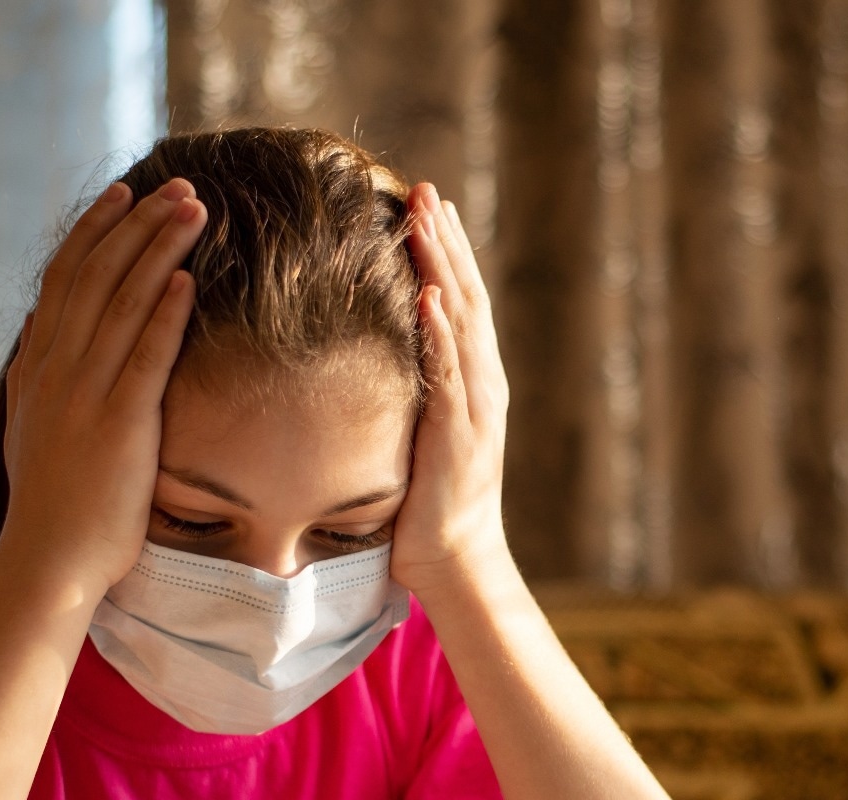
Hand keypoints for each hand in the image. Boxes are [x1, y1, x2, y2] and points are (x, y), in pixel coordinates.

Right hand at [0, 179, 206, 597]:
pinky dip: (165, 313)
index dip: (94, 232)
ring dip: (158, 250)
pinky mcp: (119, 424)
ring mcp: (84, 395)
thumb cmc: (55, 510)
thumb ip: (44, 383)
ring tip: (193, 210)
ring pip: (122, 303)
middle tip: (174, 185)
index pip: (65, 279)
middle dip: (136, 224)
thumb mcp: (36, 432)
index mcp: (36, 369)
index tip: (123, 195)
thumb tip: (45, 336)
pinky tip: (187, 278)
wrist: (47, 562)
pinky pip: (145, 356)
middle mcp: (55, 371)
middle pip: (96, 275)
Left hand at [395, 183, 511, 596]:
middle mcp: (481, 385)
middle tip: (424, 190)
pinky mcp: (459, 437)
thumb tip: (366, 356)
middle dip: (445, 242)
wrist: (456, 562)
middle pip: (465, 297)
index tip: (423, 204)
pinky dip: (442, 334)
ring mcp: (475, 409)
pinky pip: (451, 376)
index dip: (444, 251)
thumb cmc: (425, 506)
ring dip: (445, 269)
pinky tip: (430, 297)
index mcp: (470, 382)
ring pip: (462, 324)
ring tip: (428, 221)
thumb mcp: (412, 435)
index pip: (458, 302)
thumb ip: (402, 392)